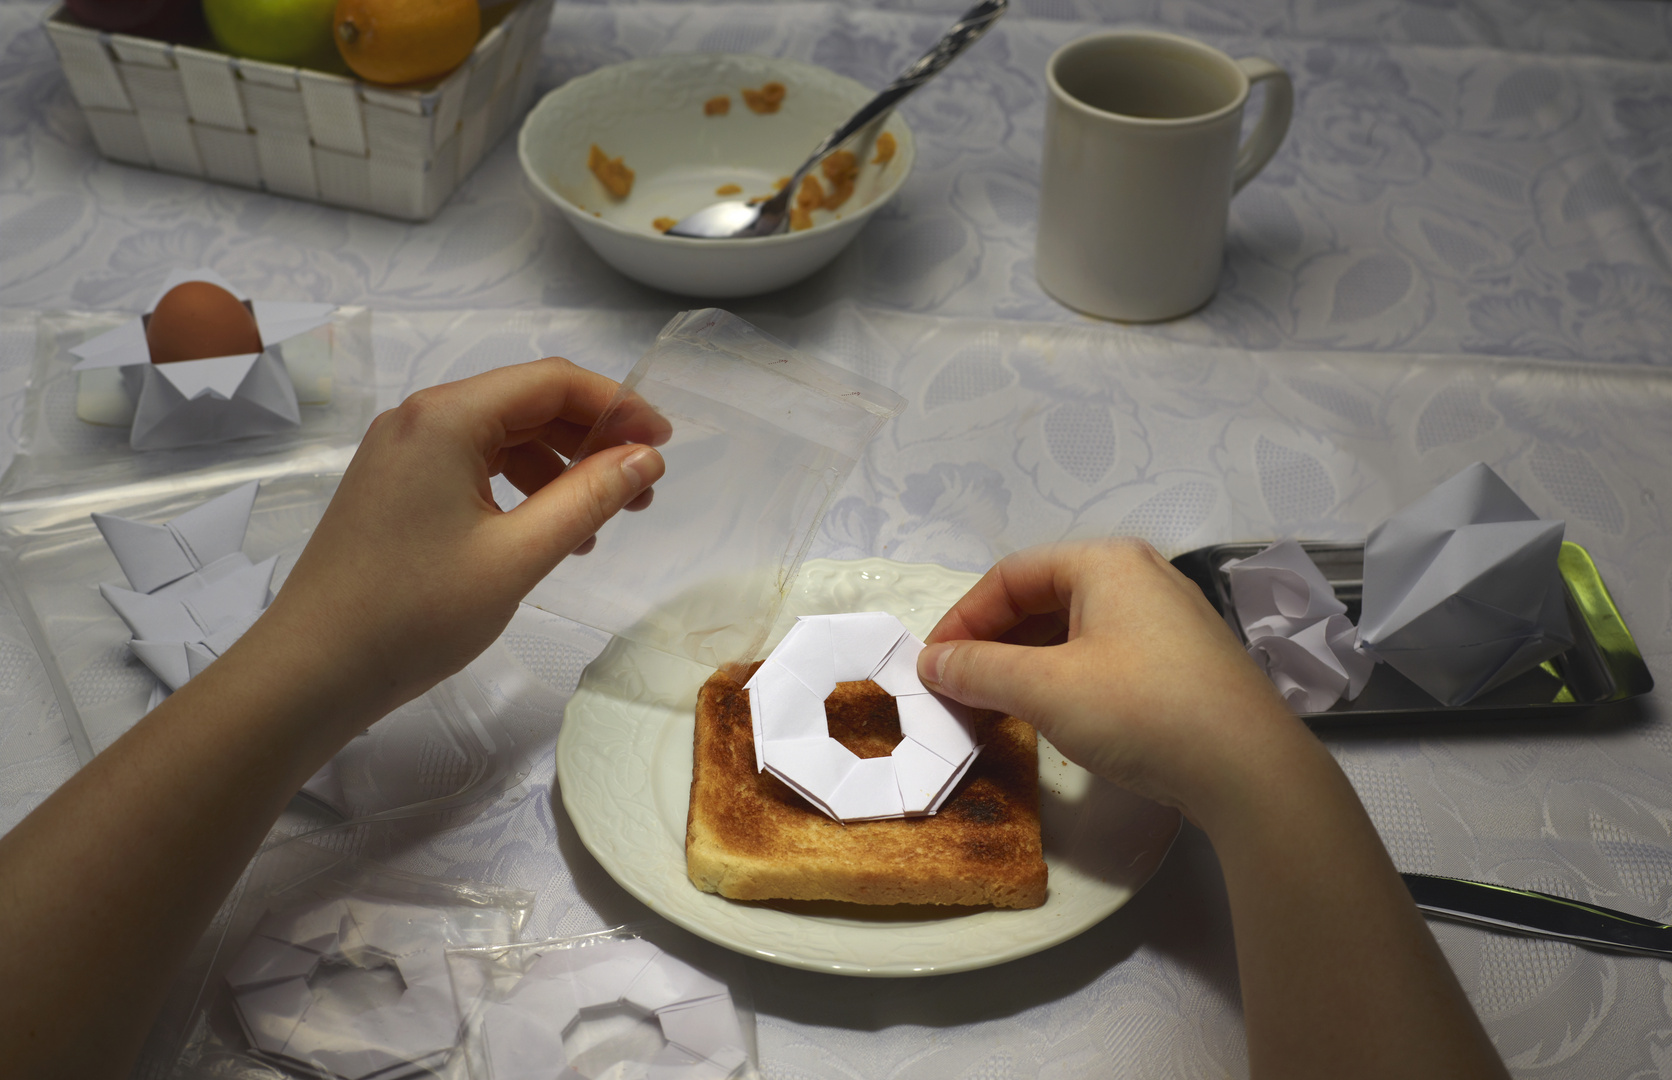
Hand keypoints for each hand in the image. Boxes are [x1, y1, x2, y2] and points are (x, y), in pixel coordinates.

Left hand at [249, 356, 666, 722]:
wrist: (312, 669)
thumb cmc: (415, 612)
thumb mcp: (518, 556)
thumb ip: (588, 499)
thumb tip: (645, 459)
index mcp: (447, 418)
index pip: (551, 381)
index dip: (616, 405)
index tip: (663, 444)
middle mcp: (420, 419)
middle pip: (527, 403)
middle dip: (591, 439)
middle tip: (642, 491)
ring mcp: (401, 452)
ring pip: (501, 437)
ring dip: (558, 468)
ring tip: (600, 523)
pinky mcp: (393, 487)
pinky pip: (472, 465)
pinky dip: (519, 488)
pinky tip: (546, 533)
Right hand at [915, 540, 1300, 824]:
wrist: (1250, 769)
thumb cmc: (1141, 710)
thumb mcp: (1046, 690)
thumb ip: (980, 670)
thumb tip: (932, 663)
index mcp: (1106, 562)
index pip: (1011, 576)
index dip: (962, 618)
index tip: (932, 665)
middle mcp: (1140, 576)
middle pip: (1043, 597)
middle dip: (993, 642)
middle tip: (958, 687)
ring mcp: (1168, 618)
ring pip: (1075, 628)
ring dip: (1026, 662)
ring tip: (996, 704)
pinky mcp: (1184, 661)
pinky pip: (1106, 653)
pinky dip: (1065, 676)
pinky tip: (1053, 713)